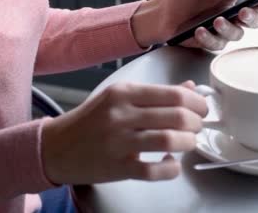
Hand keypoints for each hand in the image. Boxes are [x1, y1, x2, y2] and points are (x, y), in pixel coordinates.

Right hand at [41, 81, 207, 183]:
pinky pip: (155, 170)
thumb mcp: (118, 97)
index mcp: (124, 92)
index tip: (201, 108)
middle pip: (177, 116)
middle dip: (196, 123)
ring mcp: (119, 142)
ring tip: (187, 143)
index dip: (196, 102)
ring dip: (188, 143)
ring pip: (170, 140)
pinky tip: (171, 163)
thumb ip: (154, 93)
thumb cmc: (90, 120)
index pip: (174, 94)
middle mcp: (121, 114)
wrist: (55, 147)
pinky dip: (172, 169)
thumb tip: (190, 88)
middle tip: (197, 126)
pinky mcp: (118, 167)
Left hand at [132, 0, 257, 49]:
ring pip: (236, 35)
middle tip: (243, 13)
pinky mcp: (210, 42)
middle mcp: (231, 15)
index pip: (256, 1)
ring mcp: (222, 30)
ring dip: (228, 28)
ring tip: (216, 21)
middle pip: (253, 22)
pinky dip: (208, 38)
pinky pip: (216, 44)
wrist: (162, 13)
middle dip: (252, 18)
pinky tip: (199, 30)